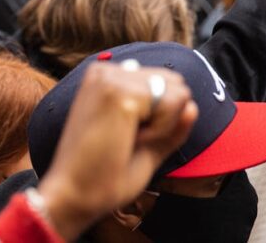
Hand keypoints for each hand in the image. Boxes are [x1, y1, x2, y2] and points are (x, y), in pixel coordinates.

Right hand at [37, 63, 197, 240]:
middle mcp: (107, 70)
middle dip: (164, 118)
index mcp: (106, 77)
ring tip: (125, 141)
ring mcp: (111, 77)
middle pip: (176, 84)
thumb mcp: (146, 147)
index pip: (165, 82)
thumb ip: (171, 127)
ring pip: (177, 93)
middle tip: (127, 141)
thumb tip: (193, 106)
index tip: (126, 137)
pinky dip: (159, 131)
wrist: (72, 195)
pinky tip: (129, 141)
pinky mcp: (120, 92)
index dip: (159, 117)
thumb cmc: (101, 176)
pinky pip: (172, 105)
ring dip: (161, 126)